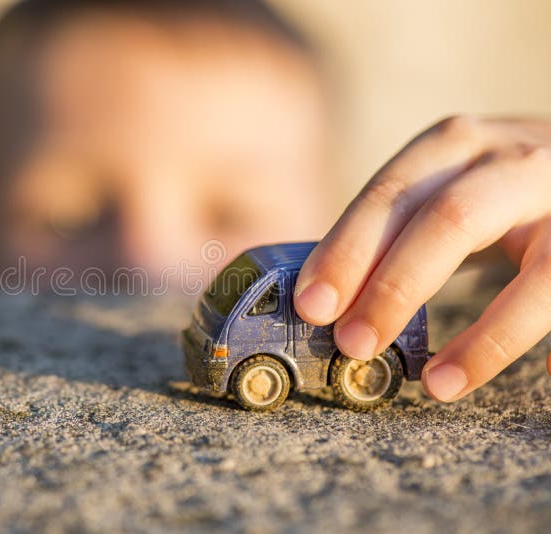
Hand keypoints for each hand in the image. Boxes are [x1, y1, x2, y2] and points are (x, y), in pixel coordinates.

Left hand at [294, 116, 550, 401]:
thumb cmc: (496, 188)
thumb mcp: (444, 185)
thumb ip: (394, 228)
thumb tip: (322, 297)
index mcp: (455, 145)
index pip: (389, 195)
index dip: (347, 251)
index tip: (311, 307)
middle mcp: (514, 161)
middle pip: (450, 219)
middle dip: (395, 287)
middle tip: (353, 344)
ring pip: (539, 272)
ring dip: (484, 337)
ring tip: (433, 384)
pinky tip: (539, 376)